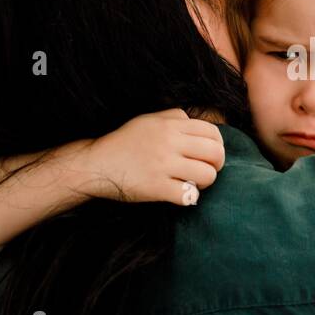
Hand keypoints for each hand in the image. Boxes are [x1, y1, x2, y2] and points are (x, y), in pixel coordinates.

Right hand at [84, 108, 224, 205]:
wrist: (96, 163)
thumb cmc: (125, 142)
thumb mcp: (150, 120)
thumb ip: (176, 118)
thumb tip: (201, 126)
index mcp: (170, 125)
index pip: (212, 132)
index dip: (218, 145)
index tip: (210, 154)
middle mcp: (169, 142)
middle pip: (215, 153)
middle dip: (217, 165)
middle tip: (207, 170)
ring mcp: (163, 165)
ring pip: (207, 175)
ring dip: (205, 182)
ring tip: (193, 182)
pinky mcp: (156, 187)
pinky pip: (189, 195)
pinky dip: (190, 196)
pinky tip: (181, 193)